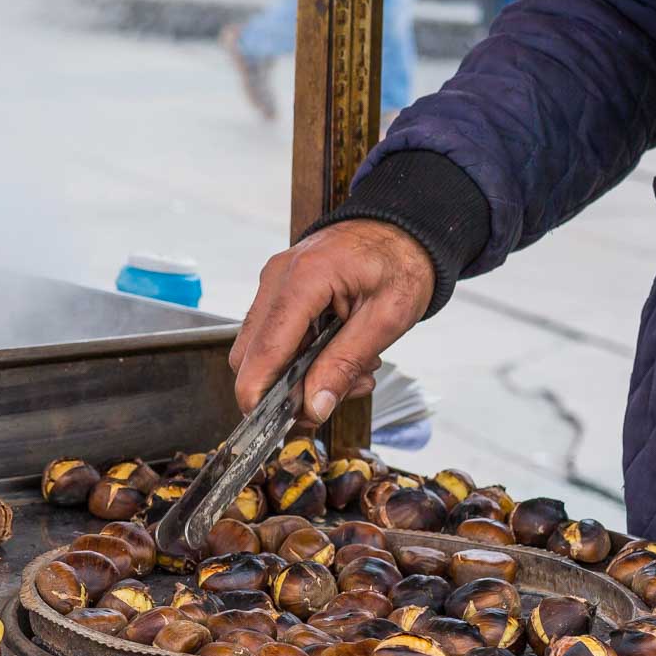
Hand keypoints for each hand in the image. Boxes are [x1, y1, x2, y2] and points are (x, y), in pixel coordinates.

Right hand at [230, 220, 435, 423]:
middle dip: (285, 389)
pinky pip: (276, 335)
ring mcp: (276, 280)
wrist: (404, 225)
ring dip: (299, 374)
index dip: (259, 396)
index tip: (270, 429)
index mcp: (304, 278)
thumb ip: (346, 363)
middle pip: (251, 354)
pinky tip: (341, 355)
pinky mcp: (281, 288)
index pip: (264, 349)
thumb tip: (314, 407)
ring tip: (353, 372)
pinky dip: (301, 356)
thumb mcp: (387, 317)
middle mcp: (278, 276)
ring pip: (262, 349)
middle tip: (334, 397)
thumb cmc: (401, 261)